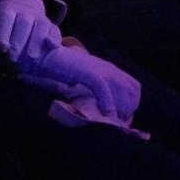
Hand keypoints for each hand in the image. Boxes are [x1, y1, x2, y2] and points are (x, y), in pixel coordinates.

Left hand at [0, 0, 61, 62]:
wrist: (22, 5)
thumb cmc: (2, 17)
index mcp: (7, 10)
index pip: (6, 19)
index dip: (3, 33)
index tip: (0, 48)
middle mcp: (25, 12)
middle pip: (24, 23)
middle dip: (19, 41)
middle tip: (13, 58)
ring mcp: (39, 17)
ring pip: (40, 26)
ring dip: (37, 42)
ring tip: (31, 58)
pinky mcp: (50, 24)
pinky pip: (54, 29)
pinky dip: (55, 37)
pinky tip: (53, 47)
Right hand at [21, 43, 141, 120]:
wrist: (46, 56)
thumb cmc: (61, 70)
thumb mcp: (85, 76)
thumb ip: (96, 88)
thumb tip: (102, 109)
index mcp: (110, 69)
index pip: (133, 88)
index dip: (132, 104)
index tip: (123, 117)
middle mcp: (110, 69)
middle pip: (130, 92)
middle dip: (126, 110)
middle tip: (116, 123)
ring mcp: (101, 70)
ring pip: (121, 92)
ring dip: (119, 110)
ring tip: (111, 122)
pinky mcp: (89, 73)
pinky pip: (104, 91)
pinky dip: (108, 104)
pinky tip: (106, 116)